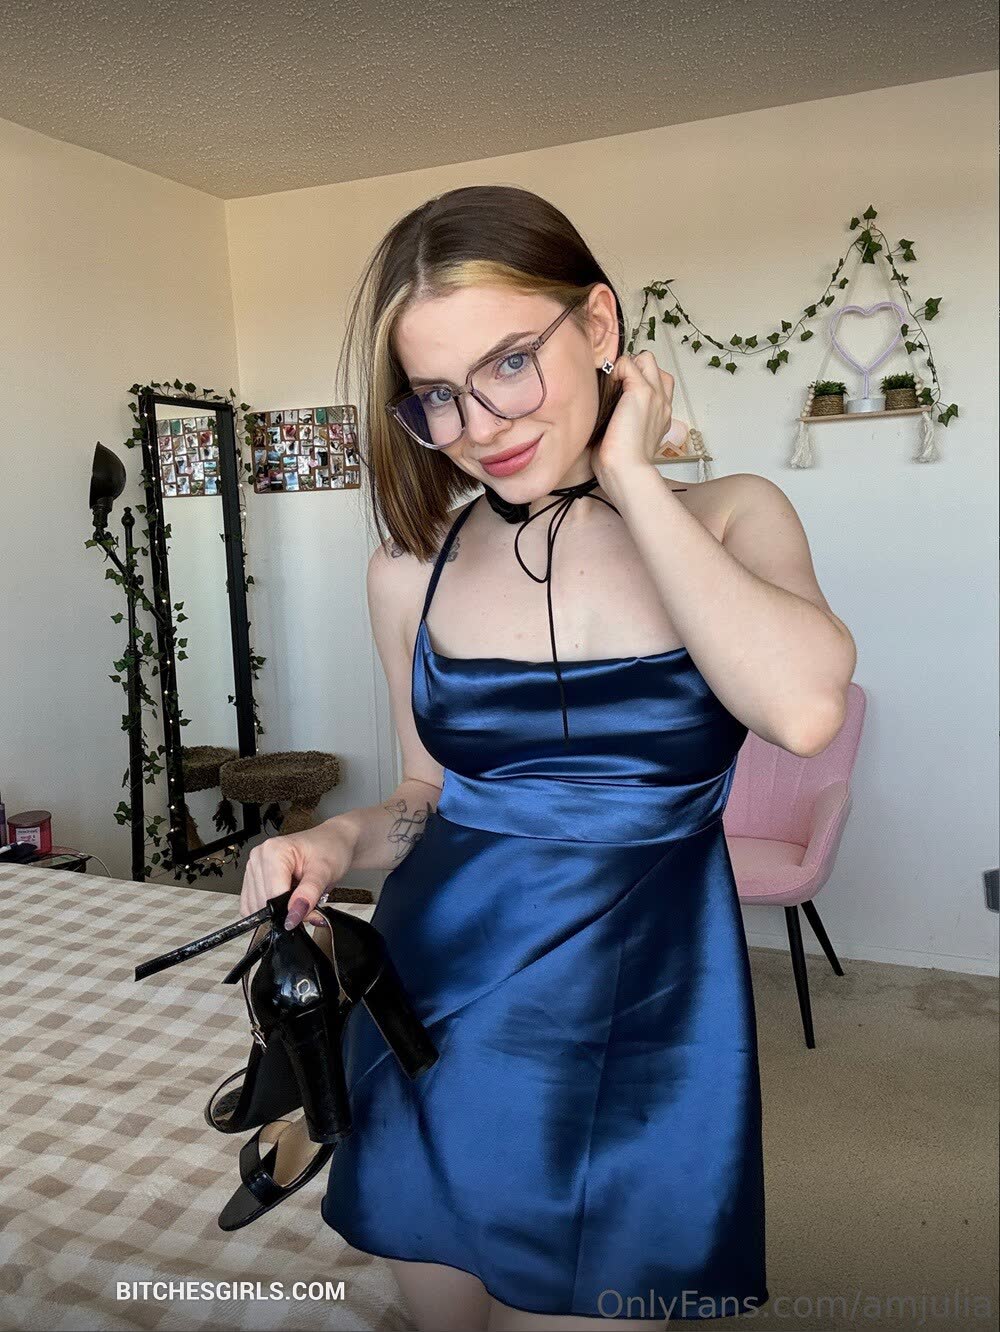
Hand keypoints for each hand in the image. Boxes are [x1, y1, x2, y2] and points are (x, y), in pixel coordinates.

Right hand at [240, 822, 353, 929]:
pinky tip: (287, 897)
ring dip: (279, 911)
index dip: (291, 910)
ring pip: (256, 906)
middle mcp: (260, 857)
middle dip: (287, 911)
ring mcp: (254, 866)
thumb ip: (309, 894)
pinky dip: (271, 909)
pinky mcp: (253, 877)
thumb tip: (294, 915)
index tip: (308, 912)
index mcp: (274, 851)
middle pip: (263, 901)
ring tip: (298, 897)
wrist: (333, 842)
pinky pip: (253, 904)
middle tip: (308, 905)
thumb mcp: (325, 871)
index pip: (272, 894)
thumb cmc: (330, 849)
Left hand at [592, 350, 679, 485]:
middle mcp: (662, 402)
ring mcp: (655, 395)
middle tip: (615, 384)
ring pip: (645, 358)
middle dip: (633, 367)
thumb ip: (623, 420)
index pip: (657, 382)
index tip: (618, 393)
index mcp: (661, 414)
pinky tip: (607, 387)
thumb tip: (606, 408)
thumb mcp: (626, 438)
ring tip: (612, 383)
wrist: (627, 471)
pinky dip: (615, 369)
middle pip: (654, 365)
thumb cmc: (621, 463)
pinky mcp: (642, 392)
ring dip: (627, 365)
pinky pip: (628, 363)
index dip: (637, 380)